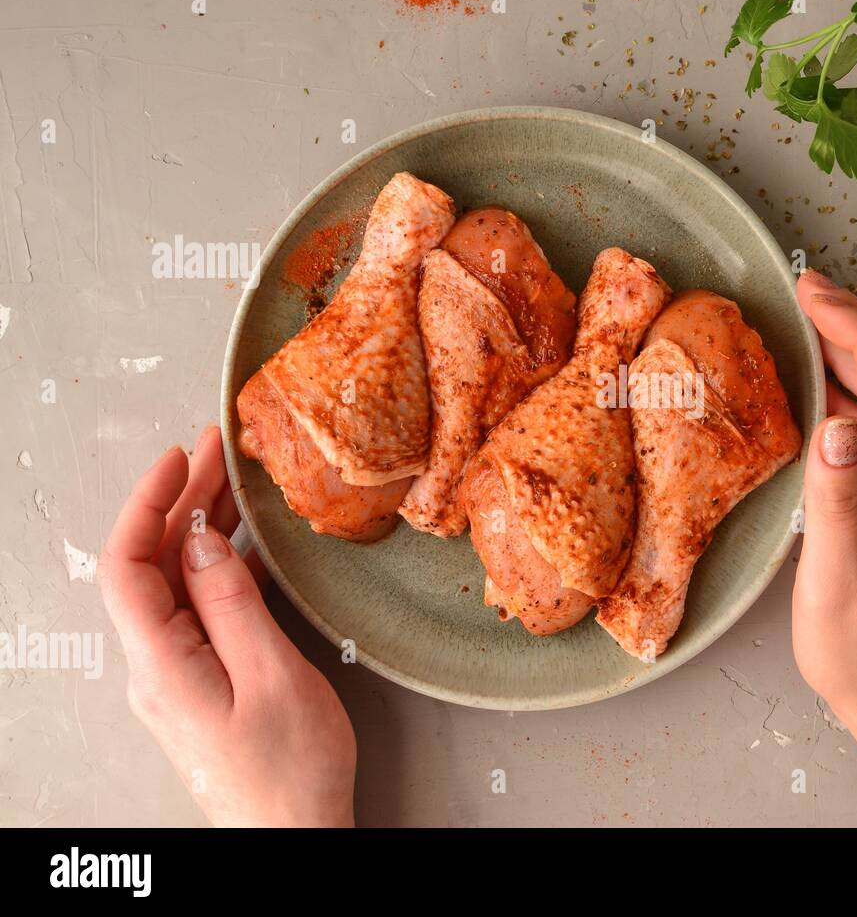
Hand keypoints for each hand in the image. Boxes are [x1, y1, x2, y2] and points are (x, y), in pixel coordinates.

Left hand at [99, 425, 356, 826]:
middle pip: (151, 568)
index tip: (179, 457)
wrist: (295, 838)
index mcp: (161, 665)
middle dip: (179, 503)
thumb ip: (230, 602)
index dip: (147, 503)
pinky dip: (218, 567)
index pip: (127, 566)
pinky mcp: (203, 684)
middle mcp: (157, 668)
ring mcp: (178, 677)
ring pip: (175, 586)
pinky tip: (245, 546)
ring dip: (198, 531)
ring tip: (231, 482)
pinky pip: (198, 611)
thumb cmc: (289, 771)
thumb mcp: (271, 676)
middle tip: (217, 452)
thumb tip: (201, 540)